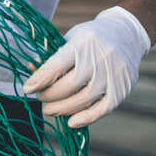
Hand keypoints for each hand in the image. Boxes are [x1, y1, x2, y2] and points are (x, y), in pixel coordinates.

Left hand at [23, 6, 150, 128]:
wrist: (127, 33)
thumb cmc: (91, 38)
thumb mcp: (71, 38)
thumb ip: (53, 56)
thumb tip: (31, 71)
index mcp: (84, 42)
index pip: (57, 65)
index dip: (40, 80)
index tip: (27, 89)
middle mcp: (101, 57)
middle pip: (70, 85)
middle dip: (49, 95)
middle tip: (40, 98)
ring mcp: (114, 74)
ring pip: (84, 99)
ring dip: (63, 109)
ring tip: (49, 110)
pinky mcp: (123, 88)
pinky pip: (104, 108)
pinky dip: (87, 118)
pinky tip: (71, 122)